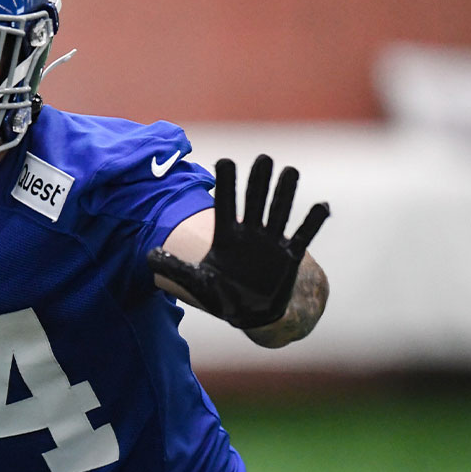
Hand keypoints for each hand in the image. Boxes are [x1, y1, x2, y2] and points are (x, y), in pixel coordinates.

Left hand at [147, 155, 328, 328]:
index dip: (225, 184)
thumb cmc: (220, 296)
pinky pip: (303, 236)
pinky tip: (322, 205)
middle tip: (264, 158)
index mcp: (226, 236)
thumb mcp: (196, 283)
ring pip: (279, 211)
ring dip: (285, 193)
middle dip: (258, 181)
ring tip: (290, 170)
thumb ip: (175, 268)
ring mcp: (271, 242)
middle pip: (254, 201)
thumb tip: (148, 256)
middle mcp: (250, 233)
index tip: (225, 160)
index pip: (224, 204)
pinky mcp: (290, 257)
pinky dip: (313, 222)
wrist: (250, 313)